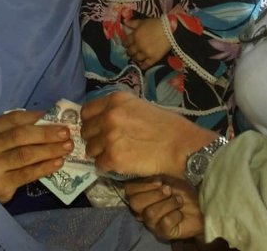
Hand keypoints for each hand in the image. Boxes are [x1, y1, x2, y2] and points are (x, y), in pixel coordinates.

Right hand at [0, 109, 73, 202]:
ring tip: (67, 147)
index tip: (57, 118)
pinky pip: (27, 174)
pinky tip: (58, 162)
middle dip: (47, 133)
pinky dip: (45, 167)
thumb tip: (48, 119)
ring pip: (26, 155)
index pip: (14, 119)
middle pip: (21, 136)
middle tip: (66, 133)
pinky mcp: (0, 185)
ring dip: (50, 150)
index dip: (37, 117)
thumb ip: (16, 128)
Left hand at [81, 92, 215, 177]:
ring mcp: (109, 138)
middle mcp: (109, 116)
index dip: (90, 121)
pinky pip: (99, 165)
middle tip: (108, 143)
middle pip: (86, 131)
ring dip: (100, 153)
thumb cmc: (167, 125)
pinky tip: (121, 163)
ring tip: (116, 154)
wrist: (181, 146)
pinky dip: (108, 166)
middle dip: (94, 138)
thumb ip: (120, 110)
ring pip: (90, 149)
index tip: (97, 128)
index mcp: (116, 100)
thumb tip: (104, 119)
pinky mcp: (113, 158)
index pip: (86, 111)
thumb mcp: (140, 106)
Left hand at [123, 18, 170, 68]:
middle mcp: (138, 45)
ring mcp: (145, 53)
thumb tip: (124, 22)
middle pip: (130, 52)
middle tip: (131, 52)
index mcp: (134, 36)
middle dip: (130, 52)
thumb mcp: (143, 21)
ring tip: (136, 58)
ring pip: (136, 58)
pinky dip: (142, 66)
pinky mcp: (153, 59)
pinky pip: (145, 65)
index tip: (126, 45)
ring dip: (135, 58)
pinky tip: (141, 66)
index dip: (126, 44)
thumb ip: (133, 23)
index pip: (126, 42)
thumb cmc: (156, 23)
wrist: (170, 30)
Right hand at [125, 176, 203, 240]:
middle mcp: (143, 210)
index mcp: (141, 194)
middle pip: (135, 203)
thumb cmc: (183, 189)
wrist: (201, 204)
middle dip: (155, 194)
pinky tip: (180, 213)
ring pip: (150, 214)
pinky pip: (164, 224)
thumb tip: (144, 159)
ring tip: (179, 200)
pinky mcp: (163, 233)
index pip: (128, 190)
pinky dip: (175, 215)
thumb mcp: (169, 175)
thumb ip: (154, 171)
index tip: (160, 181)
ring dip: (169, 203)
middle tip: (169, 190)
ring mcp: (152, 223)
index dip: (142, 185)